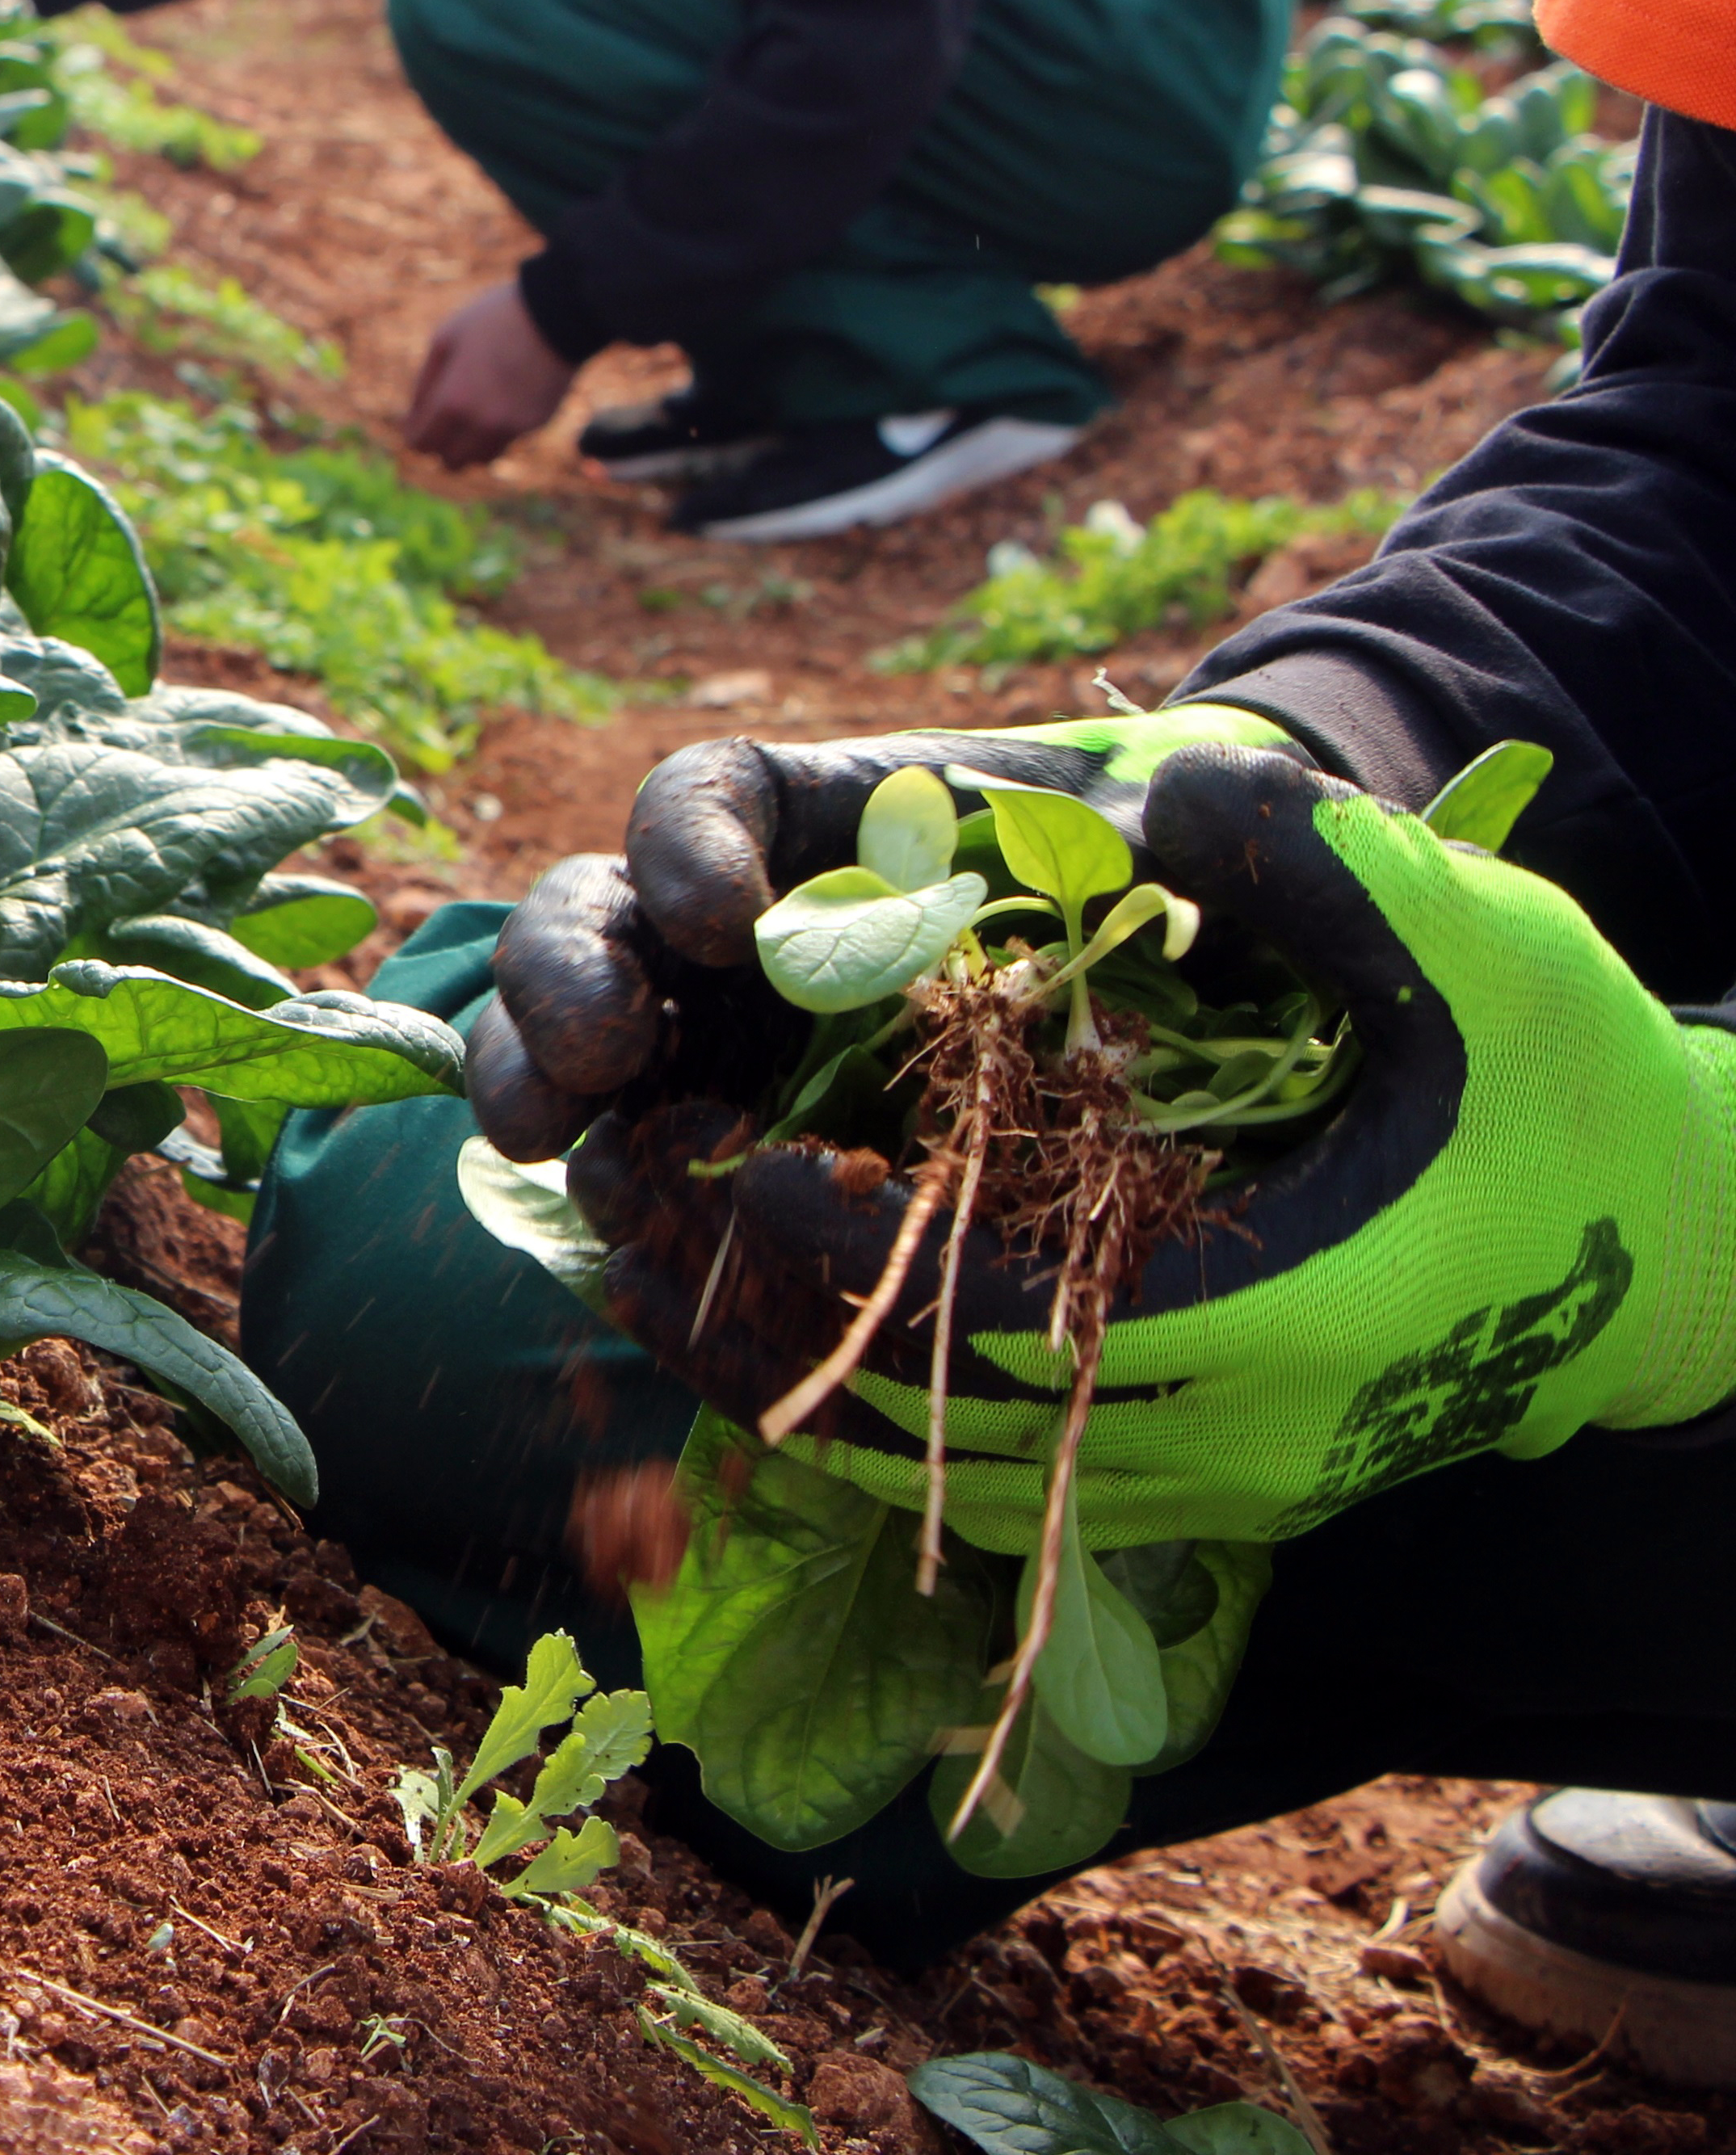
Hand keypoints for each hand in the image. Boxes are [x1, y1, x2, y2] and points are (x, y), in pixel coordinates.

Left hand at [401, 279, 573, 465]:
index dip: (414, 433)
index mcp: (453, 401)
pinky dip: (497, 431)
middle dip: (441, 444)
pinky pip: (508, 440)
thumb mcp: (446, 338)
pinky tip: (500, 402)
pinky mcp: (537, 423)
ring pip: (482, 458)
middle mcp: (482, 423)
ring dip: (470, 445)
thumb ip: (426, 381)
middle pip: (451, 461)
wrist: (559, 313)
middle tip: (442, 421)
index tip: (415, 421)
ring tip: (471, 414)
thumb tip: (415, 414)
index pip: (421, 443)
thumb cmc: (495, 318)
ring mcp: (513, 427)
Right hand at [471, 708, 1301, 1407]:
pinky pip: (637, 1170)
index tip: (723, 917)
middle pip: (590, 920)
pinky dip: (615, 1203)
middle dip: (562, 978)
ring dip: (536, 1082)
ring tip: (550, 1142)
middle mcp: (725, 924)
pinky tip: (627, 1248)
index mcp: (807, 817)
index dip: (683, 850)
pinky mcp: (723, 1148)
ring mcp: (708, 1039)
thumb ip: (1157, 824)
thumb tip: (1182, 812)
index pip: (698, 801)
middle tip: (596, 1052)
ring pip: (571, 1043)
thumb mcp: (1159, 843)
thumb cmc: (1147, 896)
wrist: (1169, 996)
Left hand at [508, 731, 1735, 1548]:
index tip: (743, 1163)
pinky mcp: (1221, 1488)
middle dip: (776, 1312)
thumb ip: (1320, 868)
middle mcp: (1230, 1432)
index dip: (853, 1251)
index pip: (1001, 1319)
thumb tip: (1148, 793)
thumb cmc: (1584, 1090)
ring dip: (800, 1374)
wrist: (1687, 1254)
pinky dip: (882, 1417)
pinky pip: (1003, 1482)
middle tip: (650, 1199)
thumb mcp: (1481, 948)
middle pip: (936, 1418)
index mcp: (1278, 1315)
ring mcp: (1220, 1479)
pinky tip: (793, 1327)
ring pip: (951, 1472)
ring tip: (671, 1262)